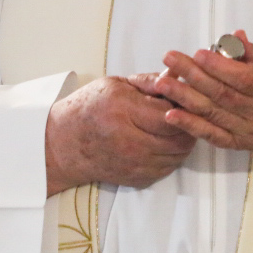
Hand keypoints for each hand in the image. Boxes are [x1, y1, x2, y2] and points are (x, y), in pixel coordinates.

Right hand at [45, 76, 194, 194]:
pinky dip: (173, 155)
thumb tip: (178, 74)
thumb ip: (149, 81)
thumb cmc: (87, 110)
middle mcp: (130, 142)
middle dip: (189, 124)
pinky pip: (169, 168)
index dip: (184, 105)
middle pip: (179, 137)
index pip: (171, 113)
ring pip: (178, 154)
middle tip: (189, 112)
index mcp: (124, 111)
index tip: (186, 98)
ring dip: (184, 140)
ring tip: (178, 126)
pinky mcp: (137, 178)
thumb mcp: (115, 85)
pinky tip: (166, 142)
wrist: (62, 144)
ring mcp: (134, 164)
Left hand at [146, 31, 252, 156]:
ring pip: (215, 115)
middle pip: (225, 96)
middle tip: (170, 59)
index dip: (219, 67)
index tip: (199, 52)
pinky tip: (172, 115)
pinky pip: (214, 136)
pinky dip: (192, 126)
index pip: (245, 79)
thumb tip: (233, 37)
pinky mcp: (244, 144)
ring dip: (185, 99)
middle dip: (194, 76)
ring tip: (163, 83)